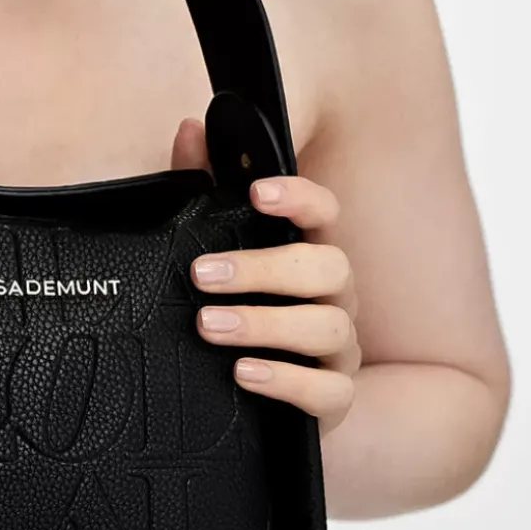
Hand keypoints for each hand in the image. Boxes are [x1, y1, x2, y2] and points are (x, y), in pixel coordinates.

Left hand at [171, 116, 360, 436]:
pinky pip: (328, 393)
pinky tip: (244, 373)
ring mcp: (339, 349)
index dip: (298, 197)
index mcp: (309, 251)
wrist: (255, 398)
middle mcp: (334, 296)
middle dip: (263, 268)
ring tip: (208, 325)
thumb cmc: (240, 307)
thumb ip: (200, 186)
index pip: (323, 212)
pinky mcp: (333, 399)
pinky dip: (286, 382)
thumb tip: (191, 130)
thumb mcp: (215, 247)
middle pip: (327, 267)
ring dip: (265, 323)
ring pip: (327, 327)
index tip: (257, 191)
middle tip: (203, 274)